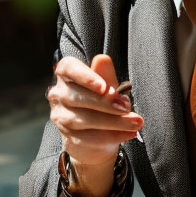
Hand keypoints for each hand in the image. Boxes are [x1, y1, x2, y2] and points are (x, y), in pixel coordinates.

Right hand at [47, 54, 142, 196]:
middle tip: (128, 106)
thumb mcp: (108, 87)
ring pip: (84, 119)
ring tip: (137, 122)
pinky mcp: (67, 136)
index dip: (85, 77)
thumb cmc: (102, 103)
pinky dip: (112, 136)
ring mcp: (60, 116)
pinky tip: (129, 133)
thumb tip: (103, 59)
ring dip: (114, 121)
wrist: (96, 136)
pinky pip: (89, 137)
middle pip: (78, 96)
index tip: (104, 87)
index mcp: (67, 74)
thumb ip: (105, 75)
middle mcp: (58, 93)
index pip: (68, 68)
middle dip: (106, 103)